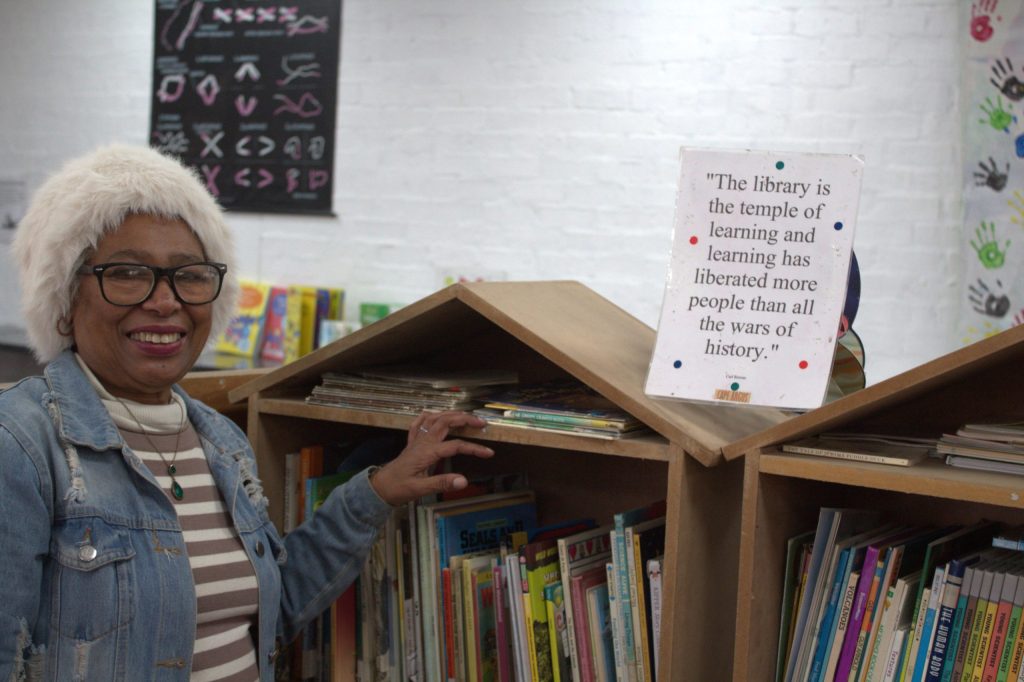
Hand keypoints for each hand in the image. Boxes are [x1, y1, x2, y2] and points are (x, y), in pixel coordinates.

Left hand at [369, 411, 492, 505]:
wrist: (379, 487)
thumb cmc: (398, 488)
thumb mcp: (419, 489)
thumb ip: (441, 483)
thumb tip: (464, 481)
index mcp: (427, 452)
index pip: (456, 446)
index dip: (474, 448)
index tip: (489, 453)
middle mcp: (423, 441)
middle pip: (445, 421)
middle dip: (464, 419)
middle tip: (482, 423)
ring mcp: (416, 440)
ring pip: (434, 418)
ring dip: (450, 414)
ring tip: (465, 415)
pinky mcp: (411, 443)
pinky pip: (419, 423)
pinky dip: (429, 416)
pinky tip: (434, 414)